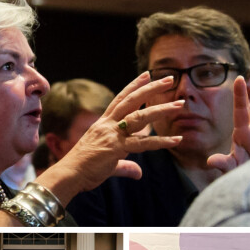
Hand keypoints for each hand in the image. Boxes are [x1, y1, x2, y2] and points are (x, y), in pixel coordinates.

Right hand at [40, 72, 183, 203]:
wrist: (69, 174)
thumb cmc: (83, 168)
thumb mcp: (107, 163)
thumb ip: (125, 165)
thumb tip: (138, 172)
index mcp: (103, 124)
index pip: (120, 100)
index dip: (134, 86)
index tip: (146, 75)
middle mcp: (108, 125)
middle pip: (132, 101)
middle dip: (151, 88)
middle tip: (169, 79)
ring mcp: (112, 135)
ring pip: (140, 117)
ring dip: (161, 110)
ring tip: (180, 104)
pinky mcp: (116, 148)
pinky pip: (143, 143)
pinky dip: (161, 141)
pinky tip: (176, 140)